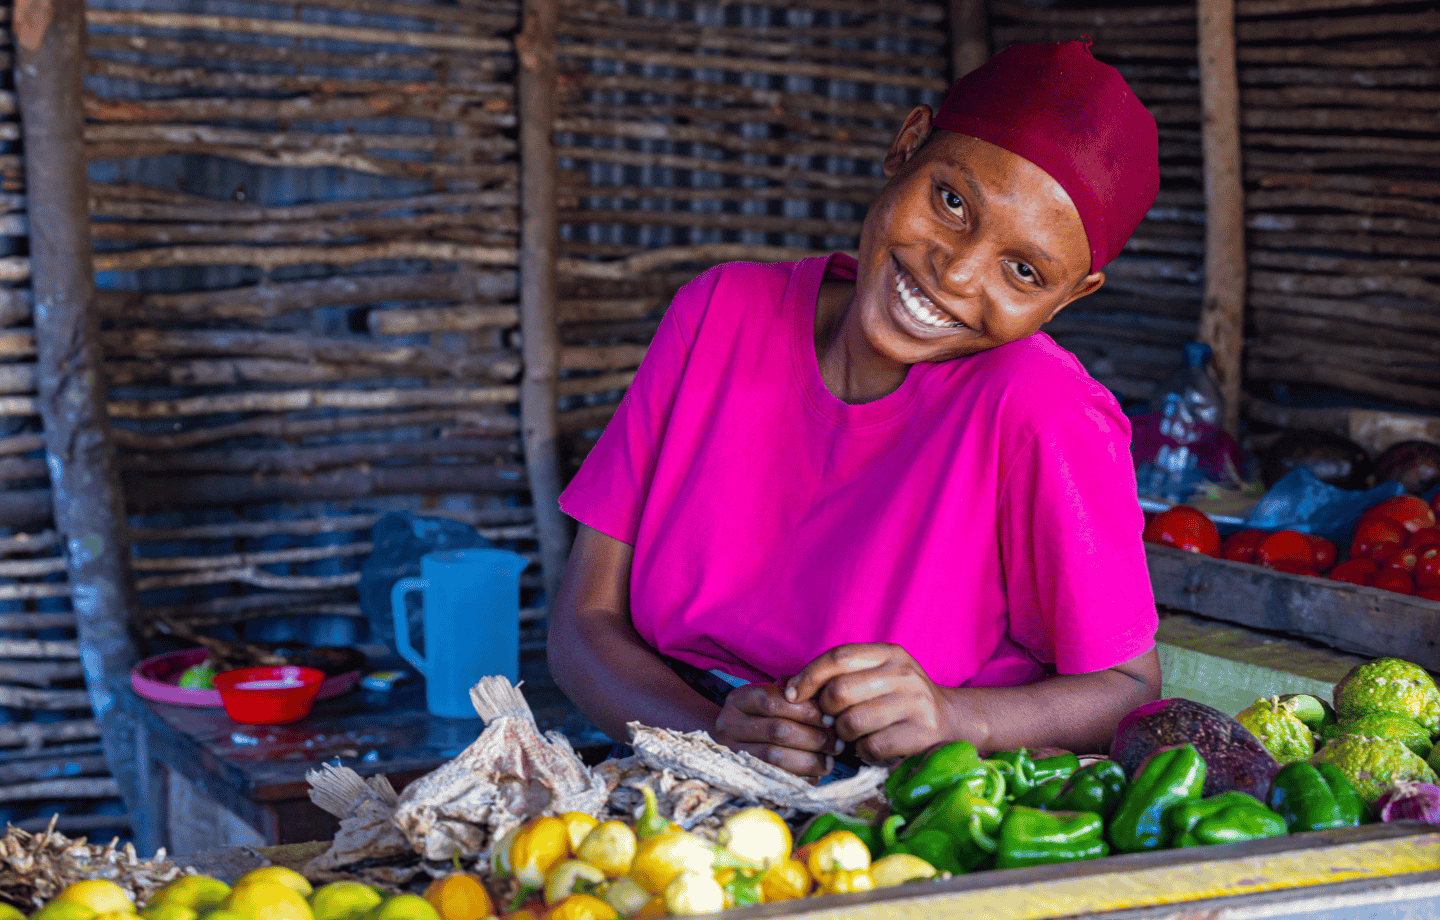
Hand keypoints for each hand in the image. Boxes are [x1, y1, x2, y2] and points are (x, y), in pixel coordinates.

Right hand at [713, 682, 839, 777]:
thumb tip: (825, 700)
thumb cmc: (760, 713)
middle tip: (837, 743)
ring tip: (830, 759)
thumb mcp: (769, 695)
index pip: (772, 701)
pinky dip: (800, 777)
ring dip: (810, 760)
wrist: (727, 737)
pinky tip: (816, 773)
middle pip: (777, 731)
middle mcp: (730, 725)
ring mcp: (733, 752)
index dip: (805, 711)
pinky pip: (776, 778)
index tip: (829, 719)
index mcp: (739, 700)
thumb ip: (794, 693)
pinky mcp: (742, 774)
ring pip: (776, 758)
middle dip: (813, 738)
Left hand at [784, 644, 979, 764]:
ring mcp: (915, 703)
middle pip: (839, 691)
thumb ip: (842, 675)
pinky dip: (864, 753)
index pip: (837, 658)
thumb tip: (790, 688)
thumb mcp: (878, 675)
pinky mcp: (921, 733)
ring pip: (852, 722)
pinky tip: (873, 748)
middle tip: (833, 721)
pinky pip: (871, 747)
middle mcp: (903, 673)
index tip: (792, 694)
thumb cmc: (900, 699)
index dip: (808, 676)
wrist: (953, 720)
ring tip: (855, 736)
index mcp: (888, 654)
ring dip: (845, 736)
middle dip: (827, 712)